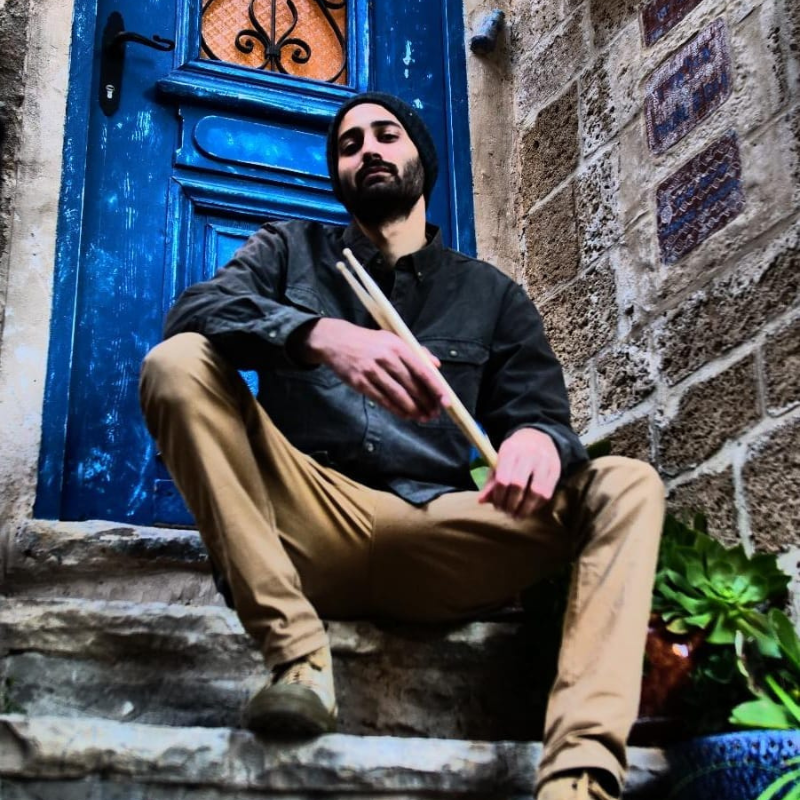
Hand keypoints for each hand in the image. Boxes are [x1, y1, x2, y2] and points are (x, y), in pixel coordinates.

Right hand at [298, 317, 447, 420]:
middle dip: (426, 402)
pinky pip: (382, 400)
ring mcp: (372, 371)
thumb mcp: (392, 339)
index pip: (422, 370)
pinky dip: (396, 409)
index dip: (436, 388)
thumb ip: (416, 352)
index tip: (446, 401)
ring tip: (423, 418)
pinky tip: (406, 415)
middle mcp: (386, 358)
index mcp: (397, 346)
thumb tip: (436, 366)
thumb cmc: (369, 341)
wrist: (336, 341)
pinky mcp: (360, 382)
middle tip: (435, 414)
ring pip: (398, 395)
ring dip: (413, 409)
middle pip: (411, 386)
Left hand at [477, 428, 560, 516]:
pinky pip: (548, 492)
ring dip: (526, 508)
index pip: (503, 478)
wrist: (538, 436)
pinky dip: (538, 505)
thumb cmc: (514, 453)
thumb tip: (481, 501)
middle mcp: (528, 454)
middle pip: (519, 484)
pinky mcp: (556, 469)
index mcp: (510, 450)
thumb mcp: (499, 461)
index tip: (497, 506)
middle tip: (507, 513)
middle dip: (511, 504)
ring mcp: (544, 461)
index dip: (499, 496)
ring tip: (518, 515)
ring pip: (536, 491)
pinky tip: (530, 509)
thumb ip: (491, 482)